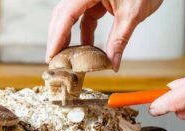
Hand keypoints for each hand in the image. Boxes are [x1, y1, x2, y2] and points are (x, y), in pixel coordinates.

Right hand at [46, 0, 162, 70]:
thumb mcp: (132, 15)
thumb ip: (119, 39)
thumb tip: (112, 63)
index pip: (66, 13)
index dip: (57, 36)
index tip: (51, 55)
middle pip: (63, 14)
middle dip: (58, 37)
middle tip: (54, 60)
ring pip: (72, 16)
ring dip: (70, 37)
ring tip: (67, 57)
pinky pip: (85, 17)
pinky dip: (85, 32)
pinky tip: (86, 48)